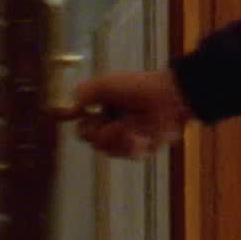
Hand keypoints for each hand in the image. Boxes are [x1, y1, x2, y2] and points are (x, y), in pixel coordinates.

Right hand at [72, 69, 192, 158]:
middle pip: (92, 141)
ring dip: (119, 138)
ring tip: (130, 128)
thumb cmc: (139, 87)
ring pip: (109, 150)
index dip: (82, 125)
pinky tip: (140, 136)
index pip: (82, 126)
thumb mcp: (106, 84)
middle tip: (110, 125)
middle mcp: (112, 123)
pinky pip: (128, 155)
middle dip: (100, 133)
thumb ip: (84, 92)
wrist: (169, 97)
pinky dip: (133, 144)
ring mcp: (126, 137)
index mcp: (103, 109)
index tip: (81, 119)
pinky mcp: (141, 147)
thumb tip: (71, 107)